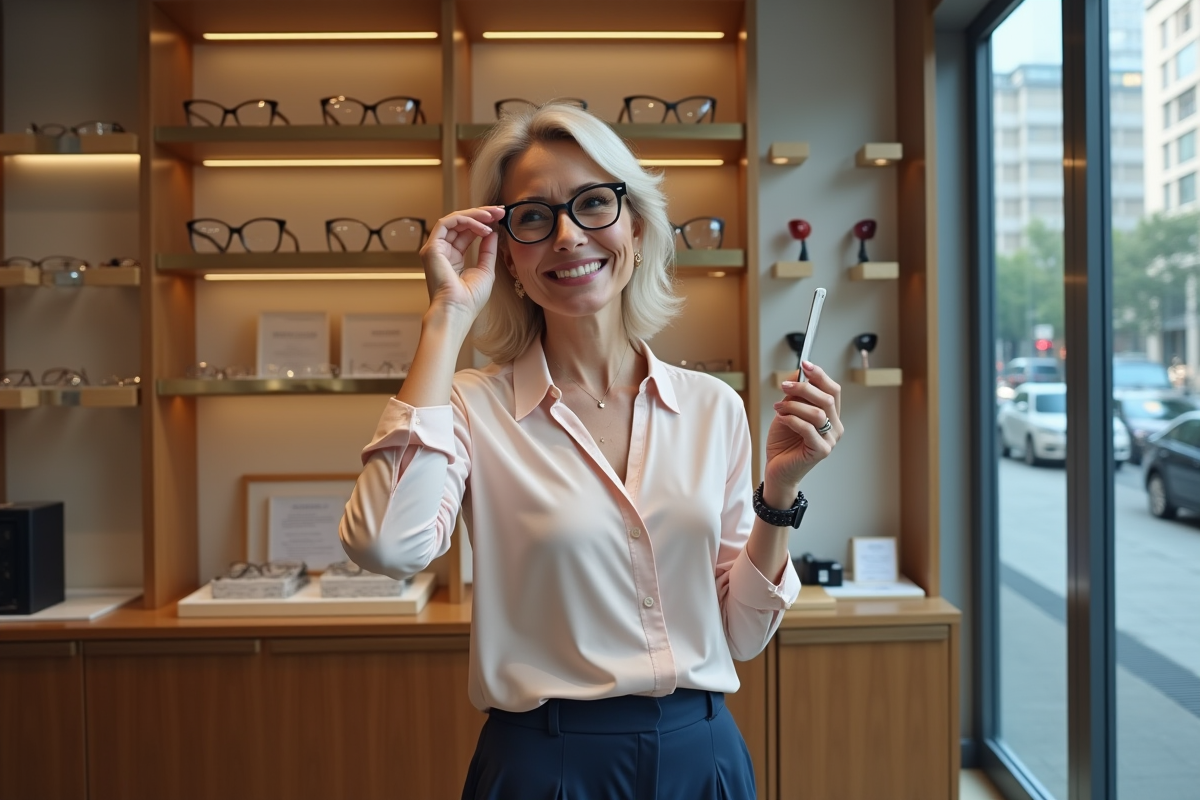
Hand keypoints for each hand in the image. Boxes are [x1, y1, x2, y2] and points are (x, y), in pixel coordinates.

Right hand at [419, 206, 505, 321]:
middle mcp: (443, 250)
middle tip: (499, 210)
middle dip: (482, 214)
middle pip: (461, 223)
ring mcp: (435, 248)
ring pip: (454, 220)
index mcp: (454, 258)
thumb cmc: (470, 298)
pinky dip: (466, 221)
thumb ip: (487, 249)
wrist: (457, 311)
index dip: (483, 222)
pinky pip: (447, 223)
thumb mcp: (485, 269)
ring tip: (494, 216)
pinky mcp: (431, 247)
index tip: (501, 217)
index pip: (467, 232)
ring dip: (475, 215)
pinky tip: (483, 228)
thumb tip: (493, 231)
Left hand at [763, 361, 842, 498]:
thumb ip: (795, 394)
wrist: (777, 469)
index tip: (804, 363)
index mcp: (831, 415)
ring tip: (778, 407)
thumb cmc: (784, 441)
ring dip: (794, 405)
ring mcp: (830, 440)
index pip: (833, 390)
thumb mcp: (788, 411)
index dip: (820, 375)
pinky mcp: (821, 451)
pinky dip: (792, 419)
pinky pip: (808, 429)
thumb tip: (798, 373)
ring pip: (818, 413)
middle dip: (804, 388)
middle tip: (784, 385)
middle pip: (827, 399)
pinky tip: (781, 418)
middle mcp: (835, 427)